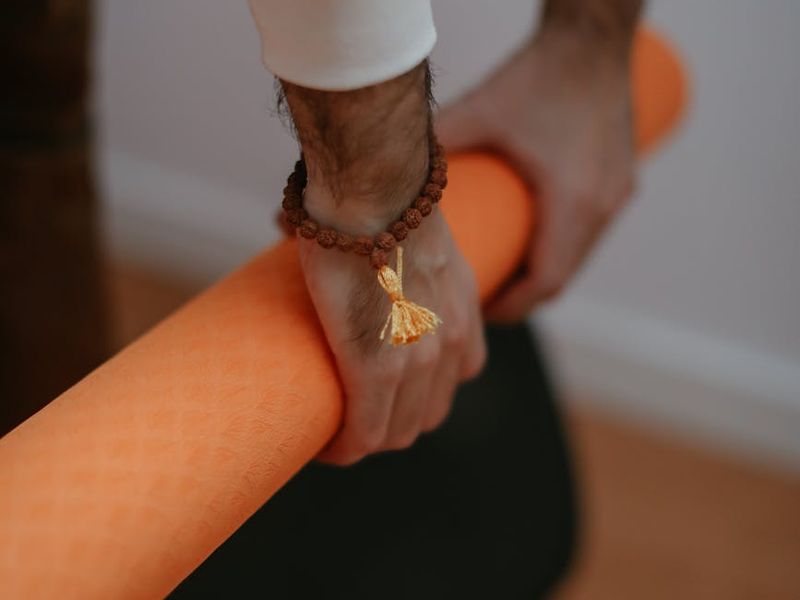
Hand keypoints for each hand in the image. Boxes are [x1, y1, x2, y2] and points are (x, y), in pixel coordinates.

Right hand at [298, 209, 485, 464]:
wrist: (375, 190)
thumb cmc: (382, 197)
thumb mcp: (411, 234)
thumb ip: (380, 248)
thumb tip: (307, 225)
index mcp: (461, 313)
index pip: (452, 379)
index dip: (415, 397)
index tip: (381, 399)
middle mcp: (450, 343)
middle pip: (426, 414)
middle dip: (391, 424)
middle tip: (352, 416)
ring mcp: (418, 361)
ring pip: (398, 432)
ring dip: (368, 439)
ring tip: (335, 432)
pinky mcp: (377, 369)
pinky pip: (365, 433)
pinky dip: (347, 447)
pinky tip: (327, 445)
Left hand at [437, 28, 635, 320]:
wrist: (593, 38)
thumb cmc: (540, 75)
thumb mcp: (482, 112)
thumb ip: (437, 144)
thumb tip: (390, 172)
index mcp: (574, 202)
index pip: (545, 282)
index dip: (510, 306)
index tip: (478, 311)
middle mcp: (605, 206)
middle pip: (562, 276)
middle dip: (521, 294)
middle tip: (480, 296)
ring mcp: (618, 195)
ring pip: (576, 257)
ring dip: (540, 271)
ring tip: (499, 270)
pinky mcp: (620, 182)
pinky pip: (588, 233)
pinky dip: (558, 247)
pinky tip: (528, 238)